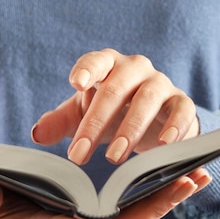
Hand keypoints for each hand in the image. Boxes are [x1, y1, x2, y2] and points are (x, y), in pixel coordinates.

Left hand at [31, 48, 199, 164]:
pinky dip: (175, 127)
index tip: (76, 84)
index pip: (96, 61)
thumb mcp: (83, 115)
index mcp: (108, 65)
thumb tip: (37, 134)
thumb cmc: (112, 111)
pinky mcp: (182, 102)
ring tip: (114, 157)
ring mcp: (161, 84)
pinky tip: (164, 146)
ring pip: (147, 99)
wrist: (153, 120)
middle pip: (116, 88)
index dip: (87, 70)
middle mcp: (135, 69)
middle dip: (97, 122)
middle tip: (79, 155)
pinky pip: (182, 110)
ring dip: (130, 129)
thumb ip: (60, 122)